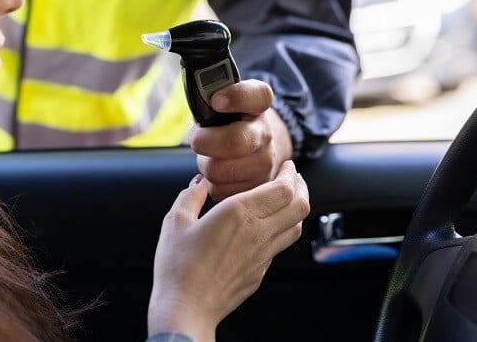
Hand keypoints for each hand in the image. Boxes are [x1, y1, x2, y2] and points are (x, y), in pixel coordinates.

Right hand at [147, 161, 308, 341]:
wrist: (186, 309)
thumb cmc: (177, 266)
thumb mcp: (175, 222)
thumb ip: (191, 196)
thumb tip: (200, 183)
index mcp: (239, 213)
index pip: (283, 188)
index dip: (290, 174)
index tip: (287, 166)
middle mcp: (258, 233)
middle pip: (300, 206)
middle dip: (301, 187)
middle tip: (293, 178)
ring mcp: (263, 255)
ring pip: (296, 227)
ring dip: (296, 209)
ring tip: (286, 200)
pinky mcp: (260, 273)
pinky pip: (280, 246)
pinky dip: (282, 230)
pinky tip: (267, 227)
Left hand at [190, 79, 292, 200]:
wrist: (253, 148)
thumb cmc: (227, 122)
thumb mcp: (222, 101)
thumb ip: (209, 94)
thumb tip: (195, 99)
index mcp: (259, 105)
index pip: (258, 95)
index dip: (237, 97)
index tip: (216, 100)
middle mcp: (267, 133)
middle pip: (234, 142)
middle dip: (204, 142)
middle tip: (197, 139)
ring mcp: (266, 163)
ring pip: (220, 170)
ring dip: (205, 164)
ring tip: (210, 156)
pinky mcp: (256, 187)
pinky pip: (220, 190)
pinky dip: (211, 183)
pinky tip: (218, 172)